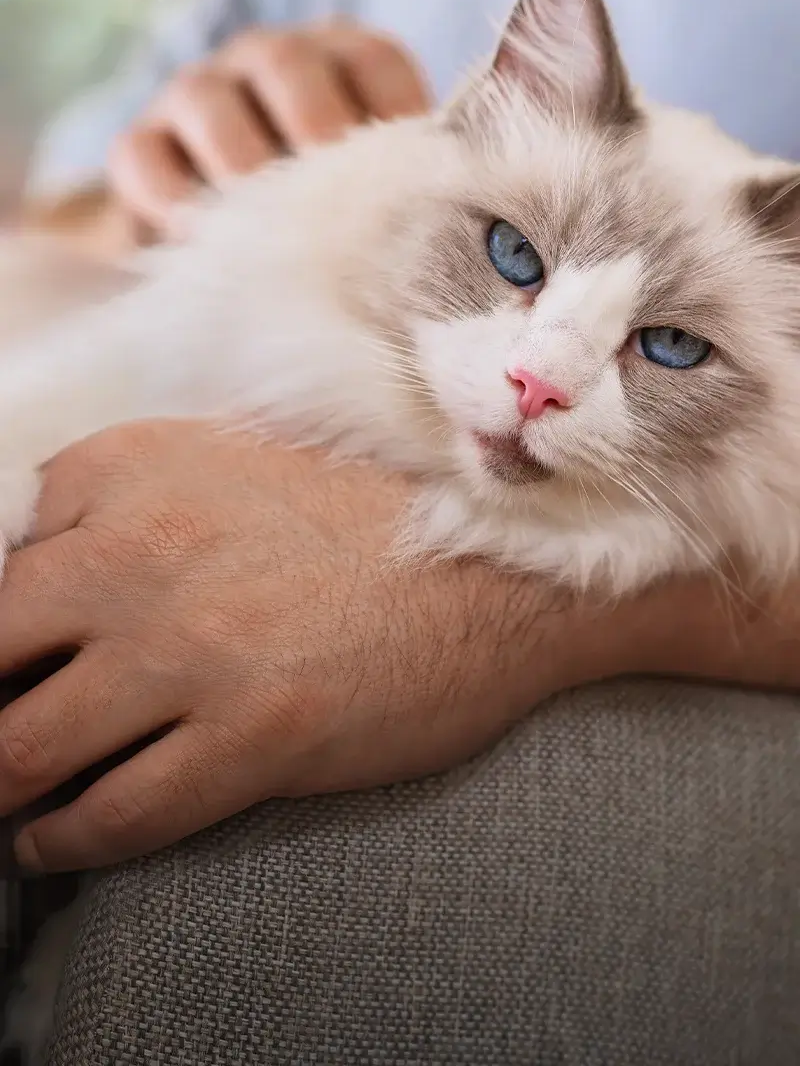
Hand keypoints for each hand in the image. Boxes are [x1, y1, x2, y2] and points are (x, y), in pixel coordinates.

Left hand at [0, 423, 796, 872]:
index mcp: (127, 468)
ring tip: (12, 800)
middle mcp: (141, 548)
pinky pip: (113, 815)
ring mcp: (194, 645)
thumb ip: (119, 505)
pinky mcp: (253, 733)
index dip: (2, 631)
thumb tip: (33, 579)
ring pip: (22, 751)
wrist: (501, 564)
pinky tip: (60, 838)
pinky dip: (66, 840)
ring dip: (4, 786)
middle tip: (0, 732)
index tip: (15, 665)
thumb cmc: (365, 513)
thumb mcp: (224, 462)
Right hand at [108, 22, 430, 239]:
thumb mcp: (376, 203)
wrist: (222, 253)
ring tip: (269, 229)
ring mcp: (196, 94)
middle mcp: (269, 60)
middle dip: (316, 133)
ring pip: (208, 102)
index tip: (410, 185)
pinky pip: (143, 157)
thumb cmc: (326, 227)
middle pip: (289, 66)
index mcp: (342, 61)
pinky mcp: (139, 144)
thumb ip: (416, 202)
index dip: (392, 115)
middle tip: (340, 203)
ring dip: (241, 167)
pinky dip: (171, 199)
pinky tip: (202, 244)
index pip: (372, 60)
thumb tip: (491, 252)